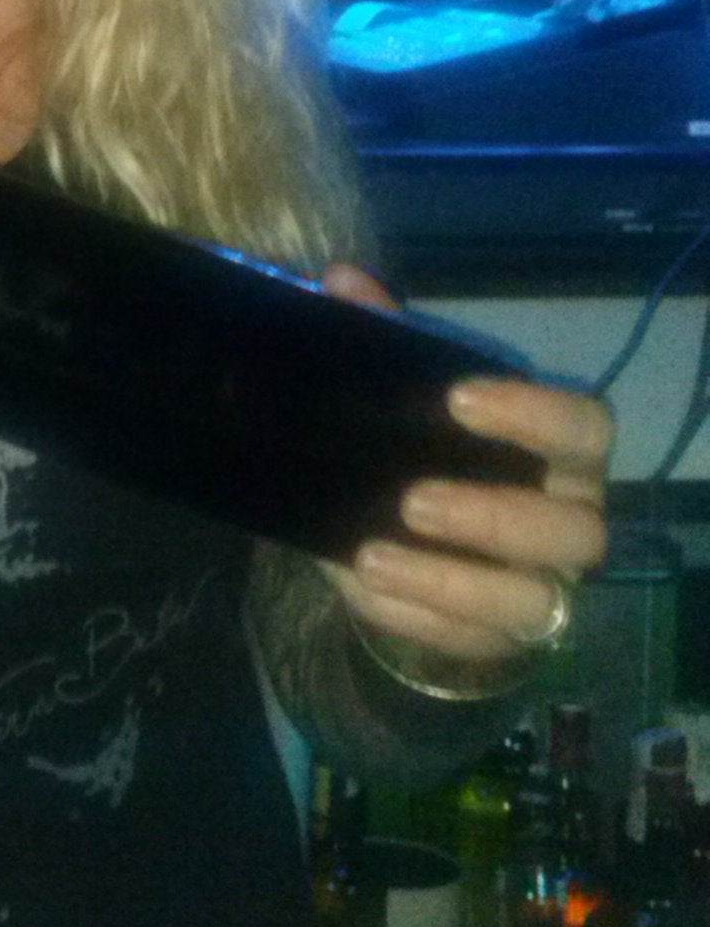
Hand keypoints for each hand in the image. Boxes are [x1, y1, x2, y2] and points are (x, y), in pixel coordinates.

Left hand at [319, 263, 613, 669]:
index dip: (535, 414)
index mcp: (563, 455)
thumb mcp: (413, 398)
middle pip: (575, 531)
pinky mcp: (498, 643)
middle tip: (413, 500)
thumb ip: (388, 337)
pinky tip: (358, 584)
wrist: (419, 542)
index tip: (459, 399)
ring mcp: (541, 593)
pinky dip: (408, 615)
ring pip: (528, 603)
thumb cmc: (434, 452)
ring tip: (372, 555)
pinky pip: (464, 642)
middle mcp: (569, 524)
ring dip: (448, 581)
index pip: (586, 428)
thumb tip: (341, 283)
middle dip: (494, 517)